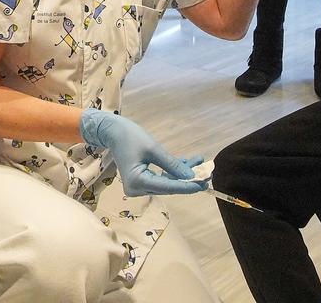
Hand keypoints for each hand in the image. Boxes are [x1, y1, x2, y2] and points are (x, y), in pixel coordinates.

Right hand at [79, 108, 207, 196]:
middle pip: (168, 187)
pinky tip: (187, 162)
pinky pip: (161, 178)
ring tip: (200, 162)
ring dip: (182, 173)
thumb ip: (172, 164)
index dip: (187, 186)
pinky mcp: (141, 180)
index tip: (203, 184)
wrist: (113, 131)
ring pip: (167, 182)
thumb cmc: (130, 136)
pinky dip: (173, 171)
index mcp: (137, 182)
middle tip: (207, 173)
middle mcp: (137, 189)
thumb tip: (191, 177)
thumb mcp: (154, 148)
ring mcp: (138, 186)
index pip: (168, 187)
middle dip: (187, 179)